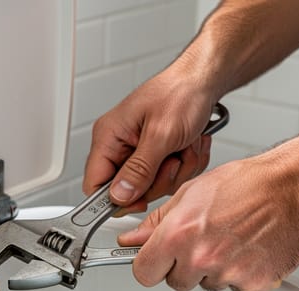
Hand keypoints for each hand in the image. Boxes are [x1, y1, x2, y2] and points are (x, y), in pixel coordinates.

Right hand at [83, 63, 217, 212]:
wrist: (204, 81)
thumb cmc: (181, 94)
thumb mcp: (161, 134)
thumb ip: (139, 169)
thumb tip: (119, 196)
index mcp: (109, 137)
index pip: (94, 183)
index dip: (115, 199)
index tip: (140, 201)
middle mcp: (120, 145)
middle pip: (130, 190)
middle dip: (159, 179)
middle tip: (172, 157)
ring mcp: (139, 151)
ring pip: (154, 185)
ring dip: (178, 169)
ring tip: (184, 145)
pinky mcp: (157, 155)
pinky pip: (170, 177)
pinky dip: (186, 164)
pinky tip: (189, 144)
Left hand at [117, 157, 298, 290]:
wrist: (292, 189)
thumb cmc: (246, 184)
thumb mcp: (190, 193)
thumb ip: (156, 223)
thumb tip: (132, 240)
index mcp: (178, 234)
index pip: (144, 273)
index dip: (149, 265)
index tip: (156, 259)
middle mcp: (201, 257)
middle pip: (175, 282)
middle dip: (183, 266)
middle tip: (204, 239)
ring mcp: (228, 274)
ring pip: (206, 284)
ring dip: (213, 268)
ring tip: (230, 238)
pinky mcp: (253, 283)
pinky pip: (235, 287)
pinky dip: (240, 273)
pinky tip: (247, 248)